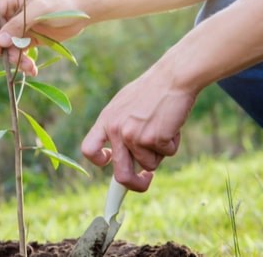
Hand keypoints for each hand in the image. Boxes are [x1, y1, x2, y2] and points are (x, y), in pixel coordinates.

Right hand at [0, 0, 88, 74]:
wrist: (82, 12)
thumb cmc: (62, 4)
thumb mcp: (40, 10)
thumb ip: (19, 24)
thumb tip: (0, 41)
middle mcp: (10, 12)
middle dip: (5, 48)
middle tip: (16, 59)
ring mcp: (18, 26)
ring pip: (7, 46)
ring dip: (16, 58)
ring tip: (29, 67)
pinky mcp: (26, 39)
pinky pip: (18, 52)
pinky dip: (24, 62)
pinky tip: (32, 69)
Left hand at [81, 68, 195, 191]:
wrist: (173, 77)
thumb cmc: (152, 90)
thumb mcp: (125, 105)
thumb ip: (119, 127)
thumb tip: (120, 156)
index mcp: (106, 120)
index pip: (89, 150)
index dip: (99, 161)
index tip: (110, 162)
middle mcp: (117, 131)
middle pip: (121, 174)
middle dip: (135, 185)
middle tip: (146, 181)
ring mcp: (135, 136)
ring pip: (150, 163)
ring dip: (160, 151)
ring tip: (164, 126)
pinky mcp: (155, 139)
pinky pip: (168, 154)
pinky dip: (173, 143)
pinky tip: (173, 124)